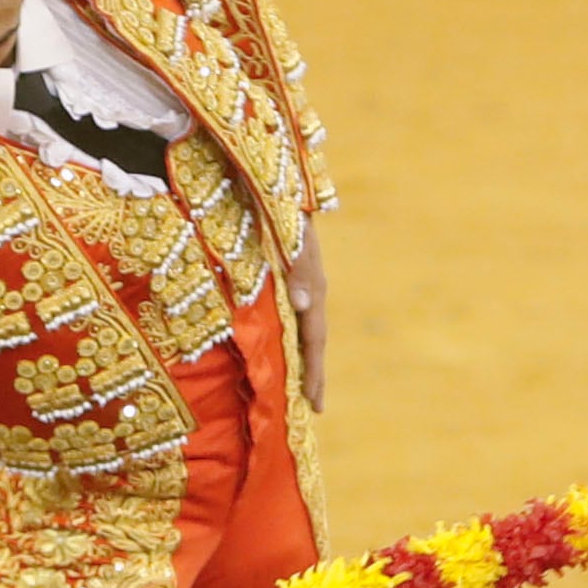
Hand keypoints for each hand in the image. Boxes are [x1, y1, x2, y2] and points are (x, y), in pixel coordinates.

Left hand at [291, 220, 329, 414]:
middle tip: (313, 409)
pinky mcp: (282, 277)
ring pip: (300, 330)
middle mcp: (308, 291)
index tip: (315, 406)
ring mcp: (297, 285)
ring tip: (298, 388)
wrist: (271, 178)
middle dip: (313, 375)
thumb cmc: (281, 206)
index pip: (315, 340)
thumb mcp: (293, 235)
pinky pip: (286, 316)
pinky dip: (285, 338)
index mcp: (314, 287)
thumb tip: (305, 306)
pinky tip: (277, 348)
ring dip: (299, 359)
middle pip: (312, 342)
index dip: (315, 373)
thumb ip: (300, 269)